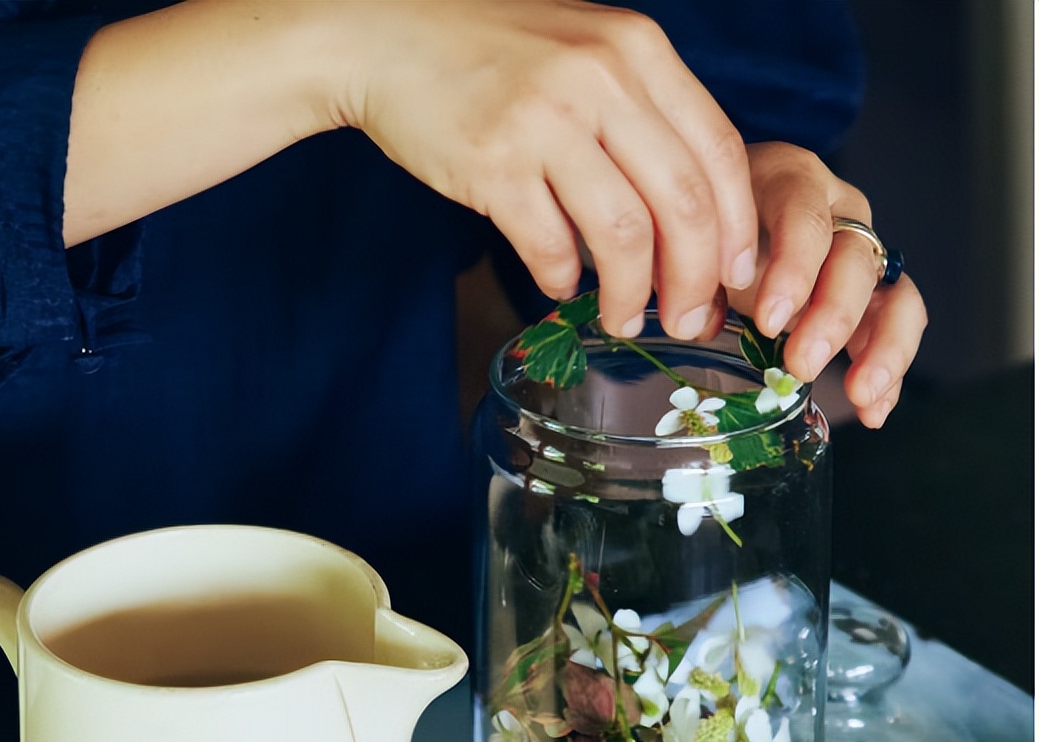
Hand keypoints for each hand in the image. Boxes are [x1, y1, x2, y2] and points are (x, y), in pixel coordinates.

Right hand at [333, 0, 758, 339]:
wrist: (389, 36)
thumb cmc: (495, 57)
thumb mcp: (587, 57)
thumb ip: (640, 117)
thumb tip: (686, 218)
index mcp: (637, 52)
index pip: (718, 151)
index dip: (737, 227)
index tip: (737, 277)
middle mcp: (600, 79)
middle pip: (682, 202)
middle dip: (695, 280)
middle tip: (688, 321)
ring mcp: (545, 120)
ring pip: (623, 234)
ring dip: (629, 295)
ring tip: (621, 320)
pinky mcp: (492, 162)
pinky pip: (549, 245)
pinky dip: (560, 279)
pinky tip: (557, 283)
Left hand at [727, 143, 927, 427]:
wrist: (729, 217)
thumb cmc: (713, 225)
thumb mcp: (699, 235)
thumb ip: (698, 271)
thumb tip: (699, 324)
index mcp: (790, 181)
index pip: (804, 215)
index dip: (794, 268)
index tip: (770, 320)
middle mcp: (838, 209)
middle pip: (856, 257)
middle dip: (834, 317)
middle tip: (803, 365)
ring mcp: (863, 251)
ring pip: (893, 291)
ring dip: (881, 348)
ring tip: (861, 395)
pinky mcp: (874, 292)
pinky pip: (896, 326)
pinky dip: (888, 370)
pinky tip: (873, 412)